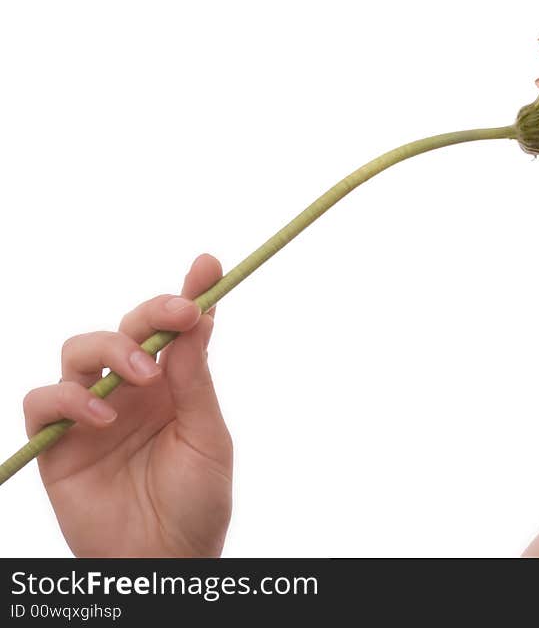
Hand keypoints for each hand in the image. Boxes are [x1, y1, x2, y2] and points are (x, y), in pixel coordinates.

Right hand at [22, 253, 232, 556]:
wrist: (165, 561)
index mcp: (174, 387)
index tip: (208, 265)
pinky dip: (68, 398)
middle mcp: (132, 392)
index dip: (188, 294)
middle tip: (179, 317)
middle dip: (149, 313)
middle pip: (125, 328)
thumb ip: (194, 381)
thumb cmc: (196, 502)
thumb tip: (197, 320)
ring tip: (141, 380)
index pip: (175, 331)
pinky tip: (104, 418)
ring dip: (110, 350)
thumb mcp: (207, 437)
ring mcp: (93, 413)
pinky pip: (42, 401)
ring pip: (79, 351)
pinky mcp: (58, 442)